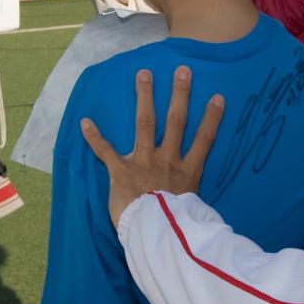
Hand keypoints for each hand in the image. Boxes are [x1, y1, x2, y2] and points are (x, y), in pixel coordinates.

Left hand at [80, 66, 223, 226]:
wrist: (153, 232)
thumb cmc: (175, 225)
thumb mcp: (193, 210)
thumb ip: (193, 199)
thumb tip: (201, 208)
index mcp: (187, 170)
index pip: (204, 139)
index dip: (212, 118)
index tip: (218, 97)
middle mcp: (167, 159)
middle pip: (176, 121)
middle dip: (179, 94)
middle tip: (182, 71)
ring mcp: (144, 161)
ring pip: (145, 123)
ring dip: (145, 97)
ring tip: (144, 75)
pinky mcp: (121, 170)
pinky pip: (106, 151)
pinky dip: (94, 137)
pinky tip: (85, 121)